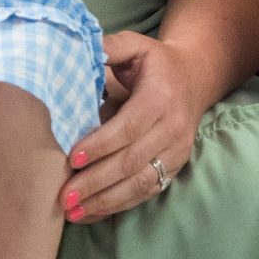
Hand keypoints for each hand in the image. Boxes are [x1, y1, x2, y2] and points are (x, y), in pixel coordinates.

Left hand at [60, 32, 203, 224]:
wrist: (195, 77)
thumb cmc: (155, 63)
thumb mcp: (136, 45)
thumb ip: (110, 46)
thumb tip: (79, 50)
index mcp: (161, 97)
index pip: (129, 126)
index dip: (101, 144)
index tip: (73, 158)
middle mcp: (174, 128)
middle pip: (132, 161)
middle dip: (96, 181)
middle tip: (64, 195)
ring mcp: (177, 151)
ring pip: (140, 183)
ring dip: (105, 200)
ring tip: (73, 212)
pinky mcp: (175, 167)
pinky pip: (147, 192)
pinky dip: (118, 205)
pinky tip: (91, 213)